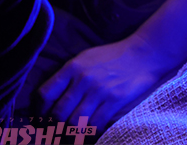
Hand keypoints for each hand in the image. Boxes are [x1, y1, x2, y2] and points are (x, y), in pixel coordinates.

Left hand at [38, 34, 172, 128]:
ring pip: (75, 122)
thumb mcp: (87, 57)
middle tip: (59, 130)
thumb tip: (52, 96)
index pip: (45, 94)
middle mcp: (83, 79)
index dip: (41, 110)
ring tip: (74, 133)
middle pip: (58, 113)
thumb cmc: (115, 55)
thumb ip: (69, 74)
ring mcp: (100, 90)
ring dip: (73, 131)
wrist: (145, 52)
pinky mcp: (115, 100)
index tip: (44, 117)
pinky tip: (93, 128)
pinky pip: (96, 124)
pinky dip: (92, 130)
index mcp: (73, 67)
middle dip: (56, 125)